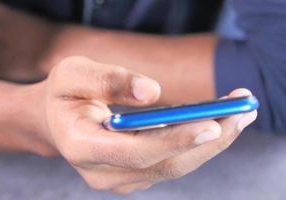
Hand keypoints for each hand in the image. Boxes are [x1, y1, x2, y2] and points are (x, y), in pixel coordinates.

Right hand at [37, 56, 256, 193]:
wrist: (56, 118)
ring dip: (209, 142)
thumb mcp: (73, 74)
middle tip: (243, 111)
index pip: (135, 152)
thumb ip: (108, 80)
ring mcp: (120, 179)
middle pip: (165, 164)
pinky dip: (196, 143)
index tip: (213, 123)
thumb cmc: (64, 94)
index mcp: (82, 147)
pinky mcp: (135, 174)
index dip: (174, 140)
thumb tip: (151, 92)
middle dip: (208, 141)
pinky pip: (171, 162)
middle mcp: (103, 173)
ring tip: (239, 114)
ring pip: (174, 166)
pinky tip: (215, 121)